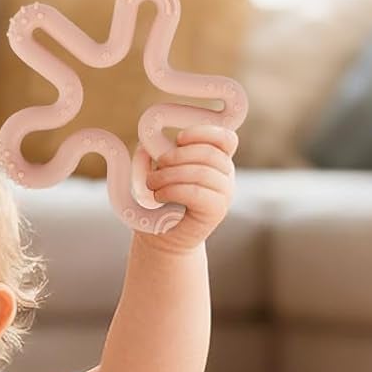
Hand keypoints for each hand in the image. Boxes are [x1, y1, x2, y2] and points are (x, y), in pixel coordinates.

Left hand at [140, 125, 237, 252]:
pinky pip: (197, 192)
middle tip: (156, 168)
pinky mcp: (217, 211)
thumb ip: (150, 156)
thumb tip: (145, 145)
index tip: (179, 138)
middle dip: (177, 155)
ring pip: (202, 172)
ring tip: (152, 185)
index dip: (204, 133)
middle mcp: (225, 176)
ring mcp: (225, 194)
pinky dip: (173, 190)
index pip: (225, 139)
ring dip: (169, 175)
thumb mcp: (152, 174)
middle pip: (210, 153)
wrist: (161, 238)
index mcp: (216, 161)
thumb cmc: (157, 204)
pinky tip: (159, 196)